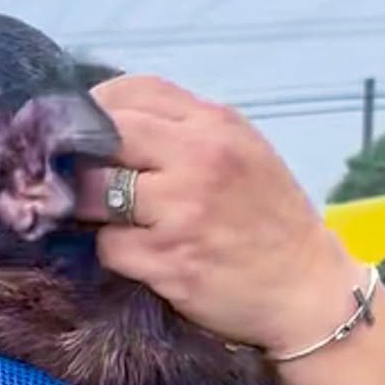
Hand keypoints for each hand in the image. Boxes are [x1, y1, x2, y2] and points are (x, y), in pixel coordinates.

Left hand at [74, 74, 364, 358]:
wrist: (306, 290)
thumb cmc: (271, 221)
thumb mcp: (243, 153)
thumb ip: (188, 132)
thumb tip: (113, 123)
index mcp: (216, 126)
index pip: (134, 93)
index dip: (97, 110)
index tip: (85, 134)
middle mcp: (199, 160)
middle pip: (105, 137)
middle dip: (81, 158)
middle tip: (77, 179)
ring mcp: (183, 212)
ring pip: (94, 194)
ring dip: (88, 209)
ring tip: (104, 219)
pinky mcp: (170, 262)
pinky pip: (109, 248)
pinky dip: (112, 252)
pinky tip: (135, 256)